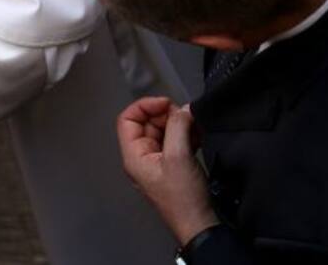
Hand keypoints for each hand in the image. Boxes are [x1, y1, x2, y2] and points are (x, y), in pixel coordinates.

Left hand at [116, 97, 218, 244]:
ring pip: (163, 132)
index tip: (166, 103)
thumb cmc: (184, 200)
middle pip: (147, 123)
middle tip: (185, 116)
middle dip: (167, 115)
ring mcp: (157, 162)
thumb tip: (182, 110)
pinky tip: (198, 136)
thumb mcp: (179, 157)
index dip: (145, 106)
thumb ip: (178, 127)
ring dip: (179, 125)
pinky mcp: (172, 166)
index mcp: (134, 156)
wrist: (200, 225)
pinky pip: (175, 142)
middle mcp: (142, 158)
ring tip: (195, 126)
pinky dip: (186, 135)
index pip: (128, 119)